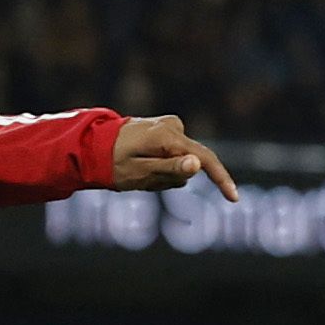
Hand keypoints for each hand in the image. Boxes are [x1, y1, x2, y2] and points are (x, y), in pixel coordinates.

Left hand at [109, 114, 237, 198]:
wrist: (91, 146)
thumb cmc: (111, 163)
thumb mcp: (139, 172)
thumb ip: (169, 169)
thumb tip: (197, 164)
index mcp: (167, 136)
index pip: (205, 159)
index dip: (221, 179)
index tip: (233, 198)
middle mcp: (173, 126)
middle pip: (192, 163)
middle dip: (173, 178)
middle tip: (145, 182)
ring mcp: (170, 126)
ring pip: (182, 162)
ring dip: (164, 174)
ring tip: (140, 173)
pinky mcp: (166, 130)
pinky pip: (174, 156)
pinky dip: (161, 166)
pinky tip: (143, 166)